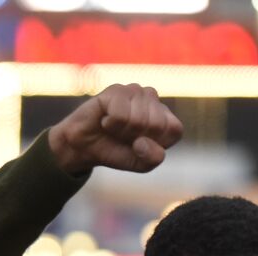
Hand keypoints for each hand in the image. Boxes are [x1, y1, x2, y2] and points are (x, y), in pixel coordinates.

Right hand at [48, 84, 181, 176]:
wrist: (82, 147)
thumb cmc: (114, 151)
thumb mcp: (140, 164)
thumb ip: (153, 158)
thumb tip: (142, 141)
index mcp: (165, 115)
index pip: (174, 130)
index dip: (154, 144)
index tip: (138, 145)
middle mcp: (153, 99)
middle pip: (157, 125)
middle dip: (136, 138)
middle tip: (122, 136)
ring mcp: (135, 91)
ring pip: (139, 120)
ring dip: (122, 132)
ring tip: (113, 128)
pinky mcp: (116, 90)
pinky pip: (121, 115)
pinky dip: (111, 124)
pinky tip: (105, 119)